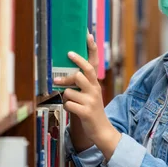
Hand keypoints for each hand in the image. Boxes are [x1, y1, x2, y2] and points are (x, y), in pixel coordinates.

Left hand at [54, 38, 120, 158]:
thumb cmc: (92, 111)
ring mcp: (91, 100)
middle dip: (74, 65)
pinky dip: (67, 107)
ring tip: (71, 101)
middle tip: (66, 60)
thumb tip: (65, 75)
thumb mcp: (90, 95)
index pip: (94, 63)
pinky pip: (68, 104)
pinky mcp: (86, 111)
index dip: (91, 49)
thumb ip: (81, 84)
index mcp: (95, 84)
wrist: (102, 130)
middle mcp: (95, 89)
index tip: (87, 35)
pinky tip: (73, 111)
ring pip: (70, 90)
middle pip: (83, 71)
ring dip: (66, 95)